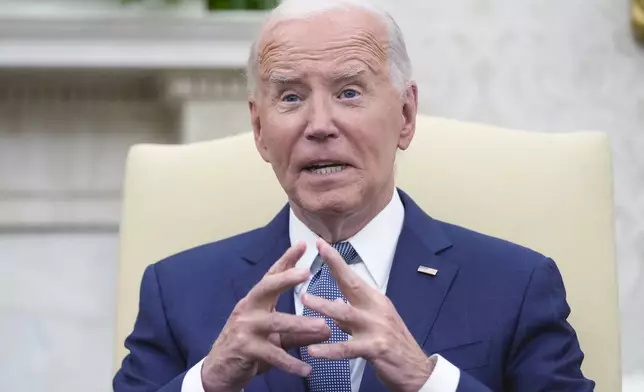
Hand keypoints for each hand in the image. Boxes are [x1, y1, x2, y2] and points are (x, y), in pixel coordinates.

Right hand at [201, 242, 331, 391]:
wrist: (219, 370)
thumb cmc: (249, 346)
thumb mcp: (274, 336)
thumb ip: (299, 331)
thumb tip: (327, 328)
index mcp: (255, 301)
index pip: (272, 276)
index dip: (286, 260)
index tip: (302, 244)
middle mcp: (248, 310)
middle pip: (266, 288)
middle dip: (286, 279)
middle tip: (306, 272)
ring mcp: (245, 329)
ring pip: (276, 323)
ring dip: (301, 324)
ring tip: (323, 326)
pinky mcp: (246, 350)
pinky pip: (273, 355)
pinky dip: (291, 363)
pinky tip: (307, 369)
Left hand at [302, 239, 434, 391]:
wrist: (416, 370)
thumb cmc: (393, 345)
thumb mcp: (374, 324)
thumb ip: (352, 313)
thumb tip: (335, 298)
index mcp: (375, 301)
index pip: (353, 276)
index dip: (336, 260)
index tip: (320, 244)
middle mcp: (377, 309)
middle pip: (352, 284)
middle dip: (335, 266)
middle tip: (316, 252)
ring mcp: (377, 328)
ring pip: (346, 313)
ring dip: (324, 305)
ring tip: (305, 299)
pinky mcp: (376, 348)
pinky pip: (347, 348)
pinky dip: (329, 349)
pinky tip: (313, 350)